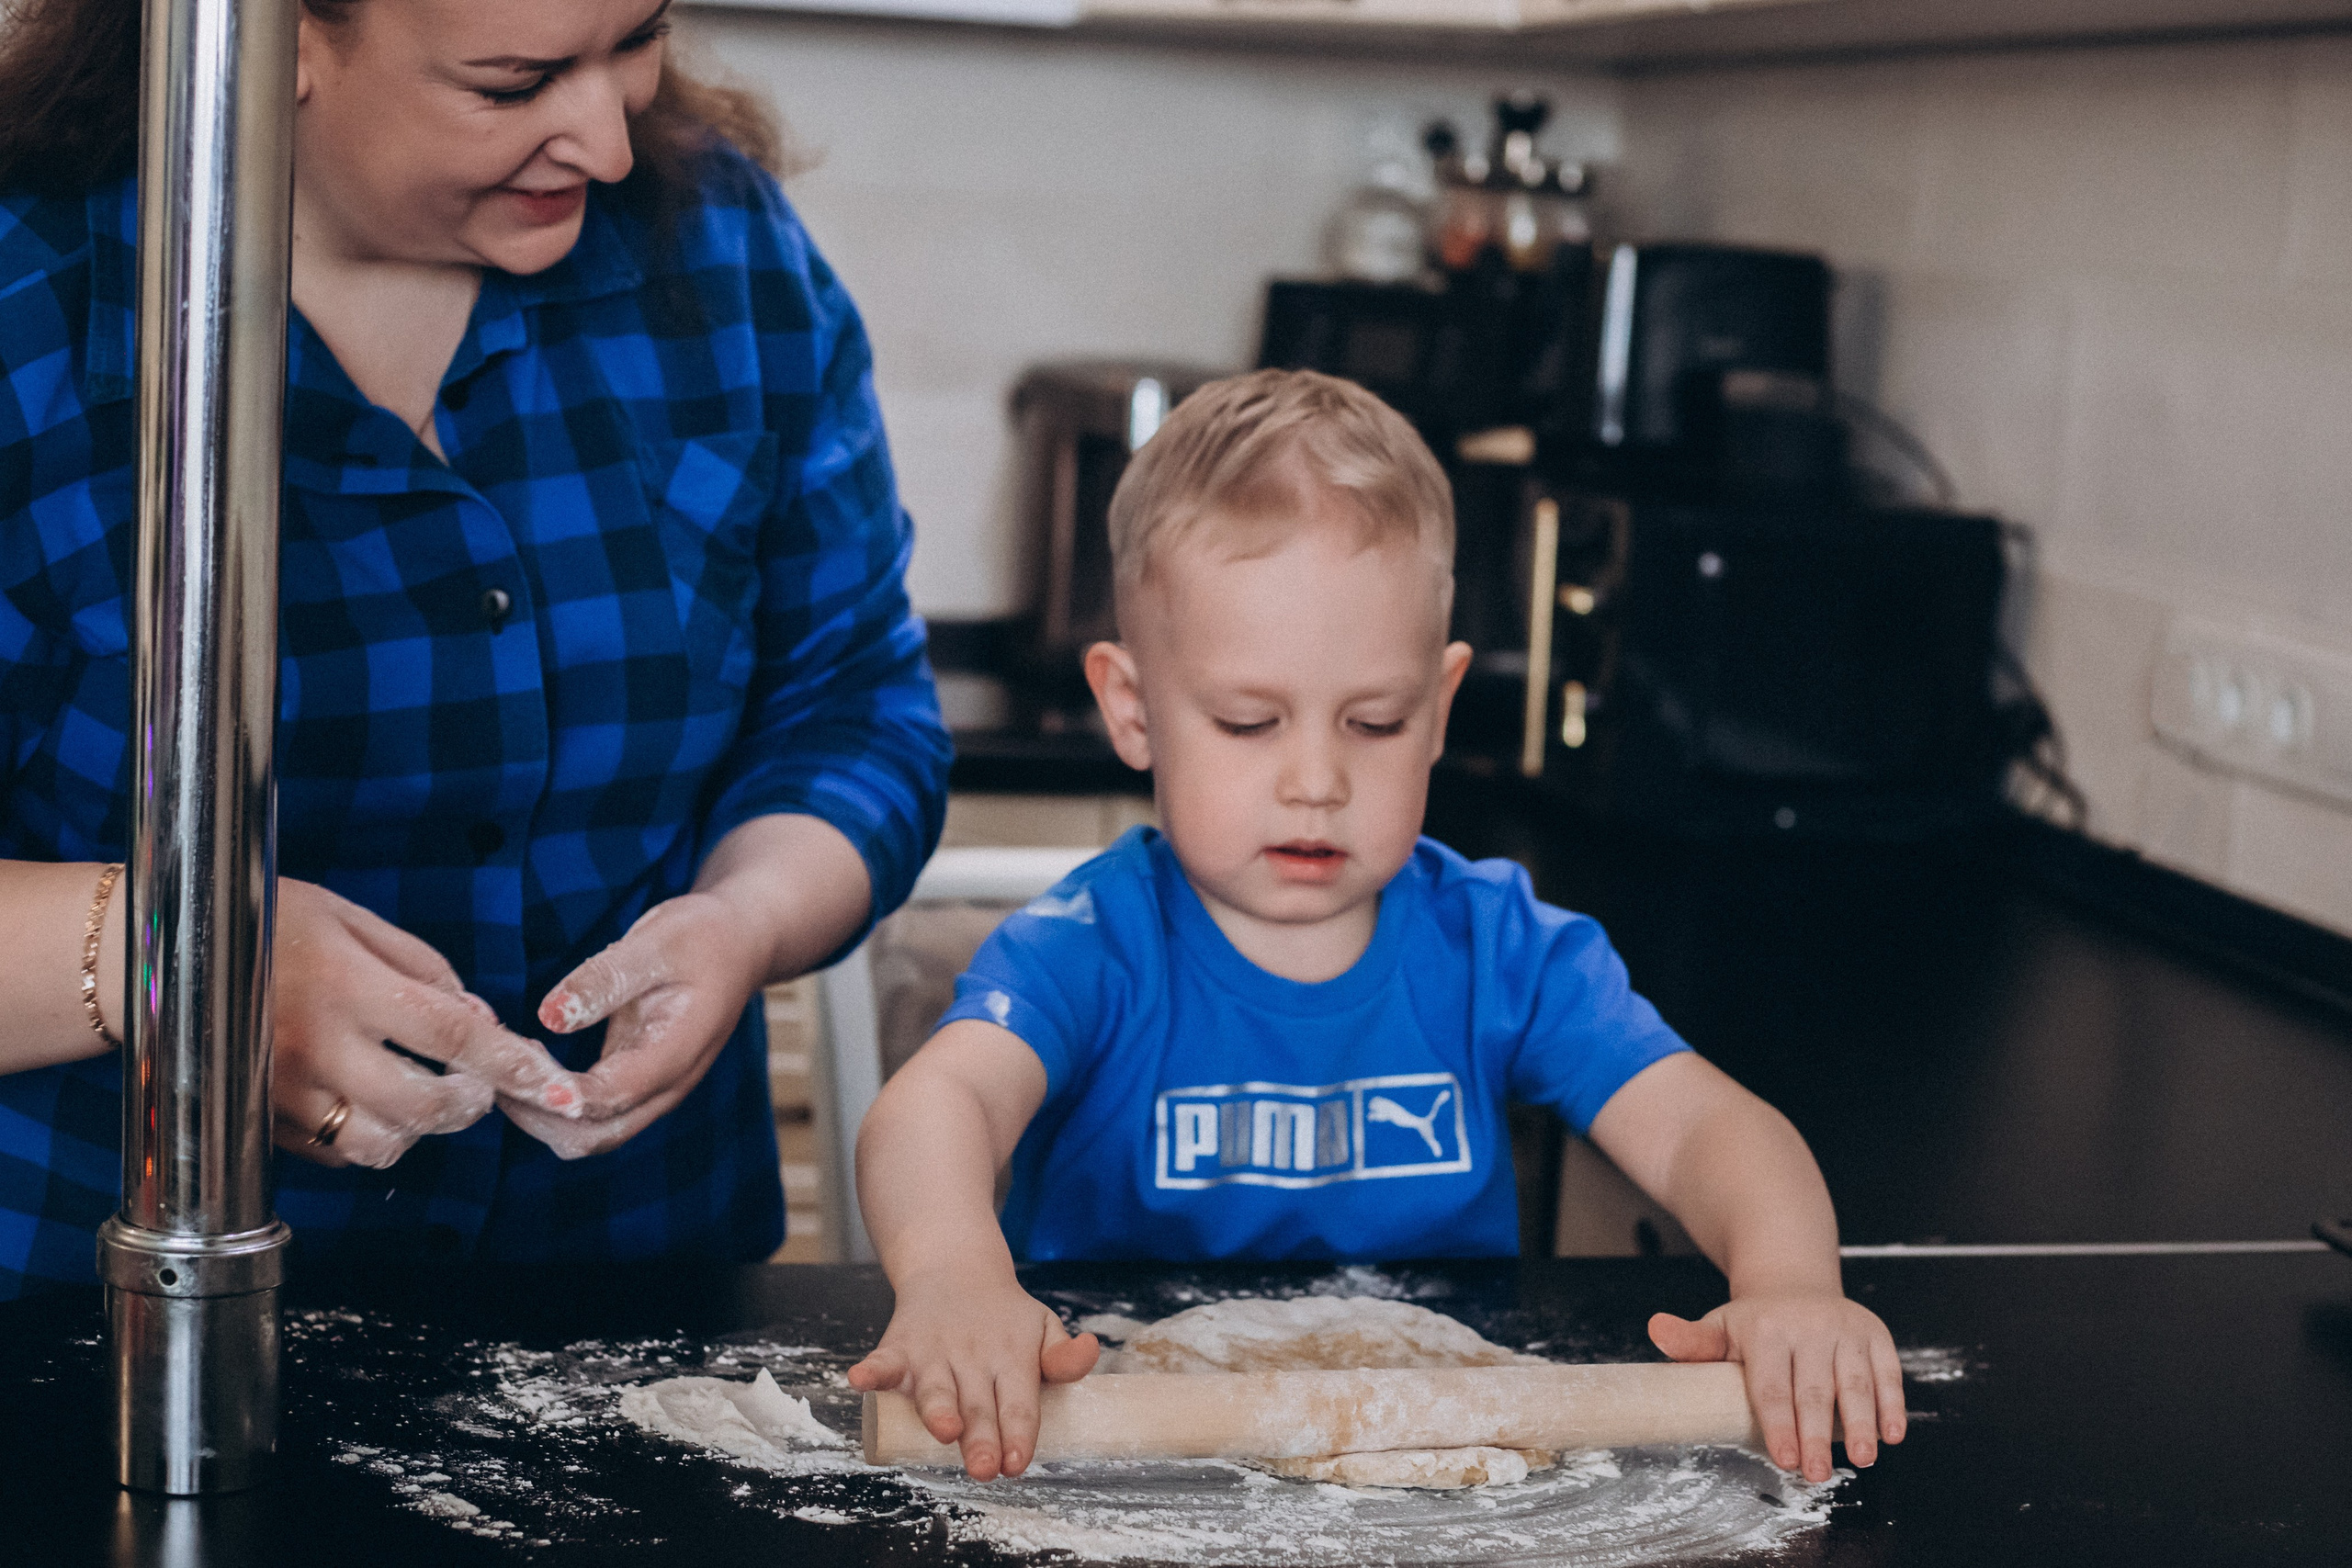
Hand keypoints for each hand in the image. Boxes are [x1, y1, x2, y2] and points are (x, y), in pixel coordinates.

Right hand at [271, 879, 582, 1169]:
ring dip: (422, 1127)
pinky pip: (338, 1154)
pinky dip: (372, 1138)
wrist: (160, 958)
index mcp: (347, 986)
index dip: (511, 1061)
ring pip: (383, 1144)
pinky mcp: (263, 1122)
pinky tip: (375, 1102)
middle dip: (471, 1104)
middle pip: (425, 1107)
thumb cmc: (263, 924)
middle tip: (480, 1085)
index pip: (451, 1034)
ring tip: (427, 1092)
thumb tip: (480, 1019)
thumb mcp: (348, 918)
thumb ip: (421, 966)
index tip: (551, 1080)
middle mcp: (319, 1048)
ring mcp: (287, 1093)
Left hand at [504, 891, 765, 1160]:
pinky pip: (586, 1113)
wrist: (741, 946)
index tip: (520, 1080)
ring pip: (587, 1134)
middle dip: (538, 1115)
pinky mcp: (632, 1083)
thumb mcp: (657, 943)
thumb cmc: (702, 938)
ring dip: (539, 1113)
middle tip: (494, 1069)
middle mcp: (665, 1086)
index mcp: (678, 1052)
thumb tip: (550, 1015)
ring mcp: (649, 1090)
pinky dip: (548, 1101)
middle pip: (595, 1136)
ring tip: (503, 1063)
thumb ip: (604, 980)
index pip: (616, 1095)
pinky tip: (524, 1059)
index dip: (565, 1097)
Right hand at [846, 1263, 1098, 1479]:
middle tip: (985, 1468)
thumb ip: (1062, 1355)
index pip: (1019, 1401)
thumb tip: (1090, 1352)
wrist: (955, 1269)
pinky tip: (861, 1380)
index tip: (1017, 1462)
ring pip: (934, 1388)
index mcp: (1012, 1357)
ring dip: (937, 1409)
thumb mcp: (1042, 1327)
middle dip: (981, 1437)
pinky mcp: (899, 1347)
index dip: (1018, 1432)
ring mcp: (933, 1353)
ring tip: (944, 1431)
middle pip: (977, 1404)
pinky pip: (883, 1361)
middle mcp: (972, 1357)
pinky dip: (872, 1372)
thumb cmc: (1005, 1317)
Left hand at [1649, 1293, 1905, 1481]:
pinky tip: (1891, 1434)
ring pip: (1855, 1382)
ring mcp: (1845, 1330)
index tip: (1783, 1459)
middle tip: (1817, 1474)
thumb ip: (1692, 1342)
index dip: (1778, 1425)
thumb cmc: (1755, 1323)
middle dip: (1817, 1436)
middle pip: (1813, 1390)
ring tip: (1862, 1459)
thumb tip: (1656, 1331)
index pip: (1771, 1386)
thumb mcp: (1719, 1327)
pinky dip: (1892, 1404)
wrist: (1795, 1285)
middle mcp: (1808, 1327)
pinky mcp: (1875, 1335)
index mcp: (1766, 1330)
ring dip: (1861, 1423)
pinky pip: (1887, 1372)